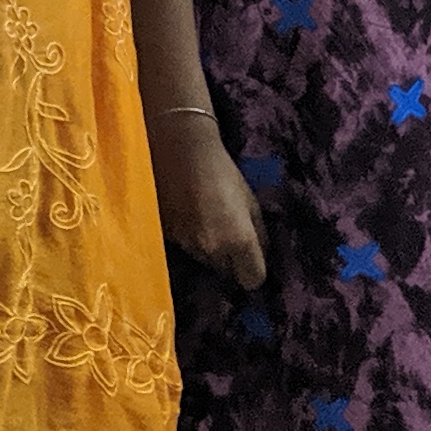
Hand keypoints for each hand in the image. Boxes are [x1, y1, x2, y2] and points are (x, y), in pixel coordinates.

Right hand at [150, 112, 268, 289]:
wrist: (178, 149)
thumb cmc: (222, 170)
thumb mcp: (250, 200)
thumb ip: (258, 233)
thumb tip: (262, 253)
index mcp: (239, 240)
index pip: (252, 280)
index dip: (254, 271)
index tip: (252, 259)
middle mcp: (213, 249)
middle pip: (227, 273)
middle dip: (231, 261)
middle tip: (231, 236)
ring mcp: (187, 244)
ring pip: (205, 261)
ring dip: (210, 250)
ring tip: (208, 222)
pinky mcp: (168, 236)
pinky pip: (186, 247)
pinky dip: (190, 238)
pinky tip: (190, 216)